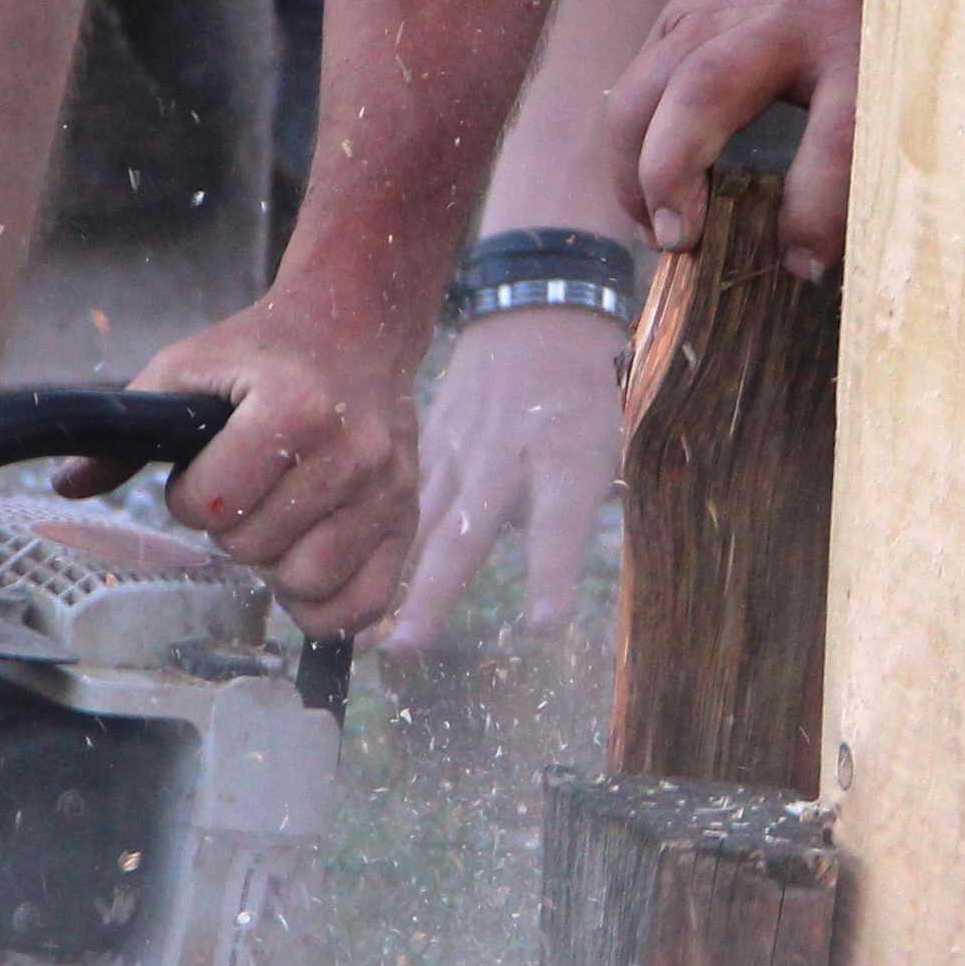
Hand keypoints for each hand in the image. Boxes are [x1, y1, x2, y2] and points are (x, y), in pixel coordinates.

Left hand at [119, 291, 426, 635]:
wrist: (355, 326)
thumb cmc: (263, 350)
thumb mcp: (186, 366)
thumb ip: (128, 431)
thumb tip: (67, 484)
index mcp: (293, 408)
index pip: (213, 505)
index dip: (189, 499)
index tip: (204, 471)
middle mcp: (352, 452)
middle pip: (256, 548)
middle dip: (231, 529)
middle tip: (244, 490)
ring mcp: (388, 489)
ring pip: (307, 583)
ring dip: (275, 565)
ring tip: (276, 521)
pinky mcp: (408, 518)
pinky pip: (363, 604)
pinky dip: (326, 605)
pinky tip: (306, 567)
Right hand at [392, 304, 635, 651]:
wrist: (540, 318)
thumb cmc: (585, 397)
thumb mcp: (607, 447)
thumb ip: (578, 512)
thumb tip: (552, 577)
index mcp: (566, 459)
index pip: (558, 526)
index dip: (552, 576)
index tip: (542, 628)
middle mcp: (505, 458)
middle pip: (466, 534)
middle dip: (437, 593)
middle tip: (409, 647)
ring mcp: (460, 449)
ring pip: (422, 521)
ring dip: (399, 577)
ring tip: (373, 629)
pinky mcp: (431, 442)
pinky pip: (404, 495)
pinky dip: (383, 538)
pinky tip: (357, 579)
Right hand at [605, 0, 867, 276]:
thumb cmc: (880, 10)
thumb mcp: (904, 64)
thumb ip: (880, 139)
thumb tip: (848, 250)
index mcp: (855, 40)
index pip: (837, 137)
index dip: (816, 212)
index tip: (803, 266)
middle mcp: (776, 20)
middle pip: (703, 92)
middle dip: (676, 174)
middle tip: (679, 240)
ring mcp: (712, 11)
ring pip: (644, 90)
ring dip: (632, 170)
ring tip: (654, 228)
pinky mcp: (674, 16)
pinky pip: (633, 85)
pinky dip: (630, 149)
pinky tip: (648, 194)